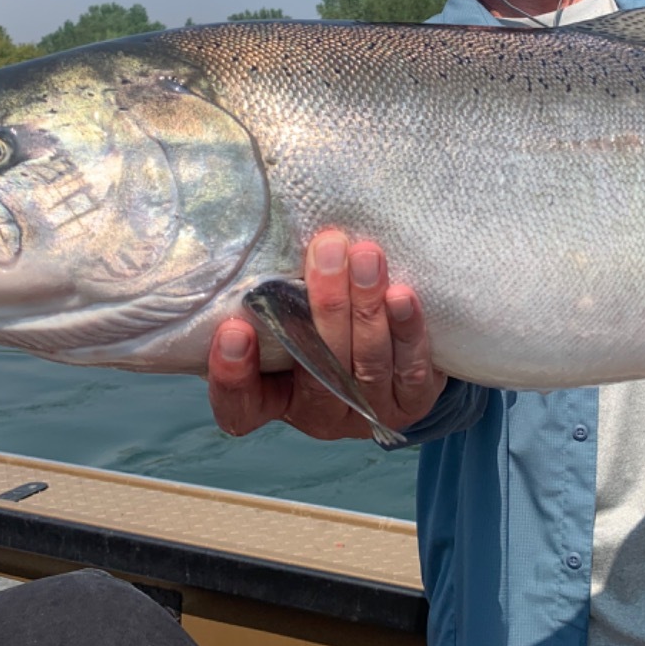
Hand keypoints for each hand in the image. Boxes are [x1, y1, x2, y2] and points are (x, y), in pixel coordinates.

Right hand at [207, 230, 446, 440]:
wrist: (394, 351)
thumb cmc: (320, 320)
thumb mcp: (287, 311)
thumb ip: (272, 293)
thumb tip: (263, 231)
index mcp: (271, 399)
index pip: (240, 407)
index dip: (233, 376)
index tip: (234, 329)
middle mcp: (316, 414)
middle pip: (316, 375)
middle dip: (325, 308)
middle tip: (328, 250)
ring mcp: (366, 413)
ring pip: (366, 367)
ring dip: (366, 309)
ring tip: (367, 257)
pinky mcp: (411, 403)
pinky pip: (411, 371)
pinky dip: (407, 331)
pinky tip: (402, 295)